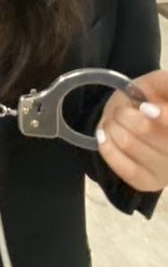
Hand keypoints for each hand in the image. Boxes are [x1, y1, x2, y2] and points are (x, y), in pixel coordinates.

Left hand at [96, 69, 167, 191]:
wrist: (135, 120)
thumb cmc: (151, 99)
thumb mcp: (158, 84)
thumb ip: (166, 83)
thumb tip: (164, 91)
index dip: (162, 117)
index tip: (145, 107)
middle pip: (146, 130)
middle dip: (125, 115)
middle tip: (121, 112)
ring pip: (129, 144)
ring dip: (113, 127)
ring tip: (113, 122)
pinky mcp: (148, 182)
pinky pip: (122, 167)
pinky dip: (107, 146)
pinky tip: (104, 136)